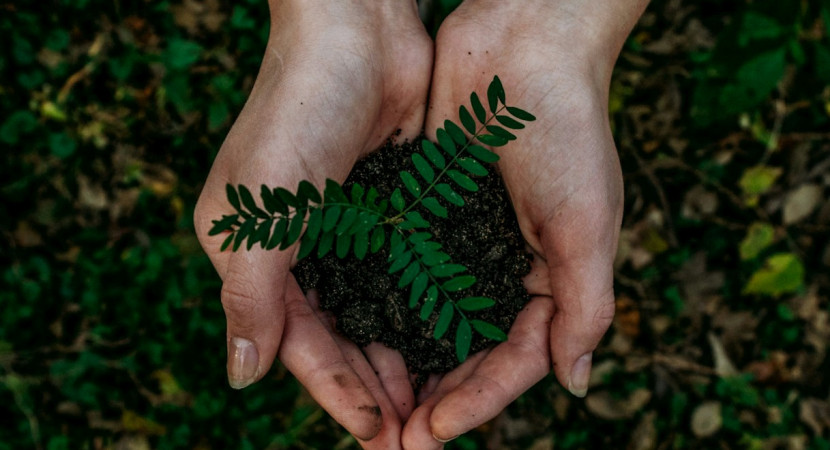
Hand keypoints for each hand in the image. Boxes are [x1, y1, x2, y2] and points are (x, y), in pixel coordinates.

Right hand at [193, 0, 430, 443]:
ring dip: (402, 359)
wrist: (356, 31)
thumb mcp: (258, 211)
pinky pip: (406, 274)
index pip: (297, 341)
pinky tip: (451, 343)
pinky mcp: (389, 209)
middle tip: (413, 438)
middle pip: (339, 336)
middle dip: (374, 388)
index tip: (377, 431)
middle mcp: (299, 248)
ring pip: (376, 313)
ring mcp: (348, 229)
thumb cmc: (296, 111)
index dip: (336, 390)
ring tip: (436, 407)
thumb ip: (250, 296)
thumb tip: (241, 377)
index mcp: (254, 252)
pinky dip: (423, 311)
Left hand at [402, 1, 647, 445]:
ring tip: (370, 406)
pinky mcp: (425, 211)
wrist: (524, 43)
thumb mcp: (588, 224)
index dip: (478, 400)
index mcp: (549, 278)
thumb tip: (576, 384)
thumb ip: (585, 306)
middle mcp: (502, 267)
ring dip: (404, 364)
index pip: (514, 360)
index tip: (435, 430)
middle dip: (435, 397)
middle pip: (467, 352)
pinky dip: (383, 306)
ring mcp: (461, 242)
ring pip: (429, 320)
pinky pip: (402, 270)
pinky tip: (354, 335)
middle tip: (395, 442)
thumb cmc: (568, 130)